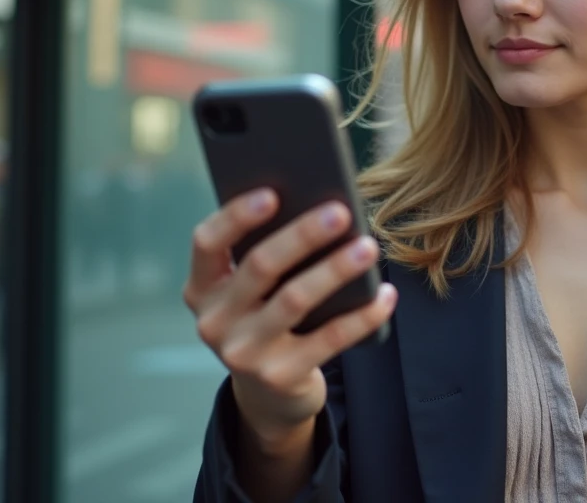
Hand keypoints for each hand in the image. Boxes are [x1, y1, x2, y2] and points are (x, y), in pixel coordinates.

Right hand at [183, 190, 396, 450]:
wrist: (269, 394)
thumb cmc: (267, 316)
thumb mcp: (252, 292)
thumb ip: (266, 255)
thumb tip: (320, 207)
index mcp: (202, 287)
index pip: (207, 242)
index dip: (236, 216)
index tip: (273, 193)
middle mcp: (214, 321)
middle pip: (260, 266)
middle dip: (303, 235)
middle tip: (341, 212)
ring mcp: (243, 354)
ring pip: (295, 300)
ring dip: (335, 269)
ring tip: (368, 247)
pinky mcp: (279, 377)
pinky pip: (329, 339)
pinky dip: (362, 315)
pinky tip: (385, 295)